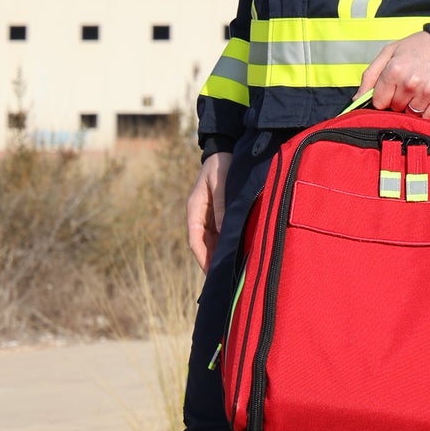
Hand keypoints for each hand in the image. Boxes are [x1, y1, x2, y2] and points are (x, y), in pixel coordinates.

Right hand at [186, 149, 231, 274]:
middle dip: (210, 261)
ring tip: (229, 272)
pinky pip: (220, 234)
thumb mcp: (220, 184)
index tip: (210, 271)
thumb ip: (221, 206)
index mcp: (194, 209)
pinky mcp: (218, 213)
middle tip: (221, 280)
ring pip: (211, 241)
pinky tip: (235, 254)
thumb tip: (221, 230)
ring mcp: (208, 215)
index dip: (202, 257)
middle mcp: (199, 215)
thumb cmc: (221, 165)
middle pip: (202, 244)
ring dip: (218, 255)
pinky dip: (225, 244)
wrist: (224, 150)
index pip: (195, 239)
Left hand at [357, 31, 429, 118]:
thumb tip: (356, 100)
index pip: (379, 102)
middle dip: (400, 101)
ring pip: (411, 115)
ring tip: (422, 90)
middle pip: (395, 109)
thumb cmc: (419, 47)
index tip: (392, 90)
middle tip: (410, 86)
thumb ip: (370, 76)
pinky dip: (429, 113)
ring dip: (414, 107)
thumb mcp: (390, 53)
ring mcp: (427, 92)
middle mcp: (410, 83)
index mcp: (394, 70)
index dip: (384, 98)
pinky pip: (429, 119)